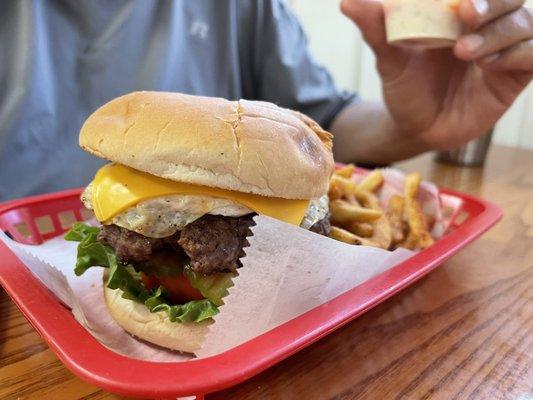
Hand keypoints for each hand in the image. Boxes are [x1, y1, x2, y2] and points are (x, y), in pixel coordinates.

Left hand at [340, 0, 532, 149]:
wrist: (414, 128)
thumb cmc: (405, 87)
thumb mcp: (389, 58)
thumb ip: (375, 29)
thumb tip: (347, 1)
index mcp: (458, 12)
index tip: (455, 0)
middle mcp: (486, 24)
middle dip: (492, 2)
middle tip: (465, 14)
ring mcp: (503, 48)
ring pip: (524, 24)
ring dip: (498, 33)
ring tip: (464, 51)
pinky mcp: (514, 76)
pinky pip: (532, 56)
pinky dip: (518, 54)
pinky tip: (488, 65)